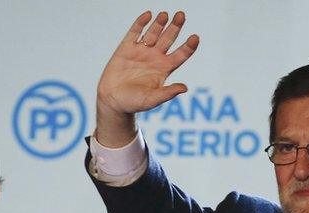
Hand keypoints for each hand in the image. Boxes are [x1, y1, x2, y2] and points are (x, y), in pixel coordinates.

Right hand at [96, 11, 199, 146]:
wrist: (113, 101)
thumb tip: (184, 88)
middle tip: (181, 15)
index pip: (181, 54)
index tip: (195, 37)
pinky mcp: (125, 48)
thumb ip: (167, 93)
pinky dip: (140, 23)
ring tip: (165, 14)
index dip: (188, 46)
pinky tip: (147, 15)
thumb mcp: (152, 99)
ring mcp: (141, 51)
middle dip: (175, 27)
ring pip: (153, 33)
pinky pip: (134, 32)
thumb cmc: (134, 103)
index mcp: (164, 69)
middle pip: (168, 39)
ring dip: (159, 23)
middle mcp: (155, 58)